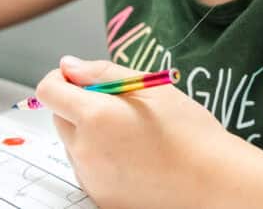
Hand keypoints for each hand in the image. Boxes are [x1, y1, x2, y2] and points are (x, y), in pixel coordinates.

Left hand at [36, 57, 231, 208]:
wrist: (213, 181)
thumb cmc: (189, 132)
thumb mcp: (150, 87)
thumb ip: (102, 72)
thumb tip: (69, 66)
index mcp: (95, 116)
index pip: (48, 91)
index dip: (61, 78)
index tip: (80, 78)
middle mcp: (85, 150)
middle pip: (59, 116)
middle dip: (78, 104)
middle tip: (118, 105)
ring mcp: (90, 177)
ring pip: (73, 143)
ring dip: (89, 132)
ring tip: (132, 134)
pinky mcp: (99, 196)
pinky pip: (87, 168)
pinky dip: (100, 157)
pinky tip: (134, 156)